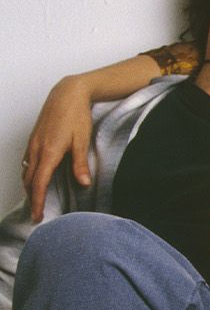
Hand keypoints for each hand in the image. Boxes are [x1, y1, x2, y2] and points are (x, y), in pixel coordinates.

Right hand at [24, 76, 95, 220]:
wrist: (67, 93)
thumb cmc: (76, 115)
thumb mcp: (82, 140)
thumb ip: (81, 164)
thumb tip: (84, 183)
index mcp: (49, 152)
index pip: (39, 183)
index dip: (37, 202)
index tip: (38, 216)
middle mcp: (36, 149)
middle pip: (29, 180)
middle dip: (32, 198)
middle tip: (37, 214)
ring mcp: (33, 143)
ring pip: (26, 171)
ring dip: (29, 186)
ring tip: (36, 199)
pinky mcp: (34, 138)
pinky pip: (27, 161)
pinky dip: (29, 173)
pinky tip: (36, 177)